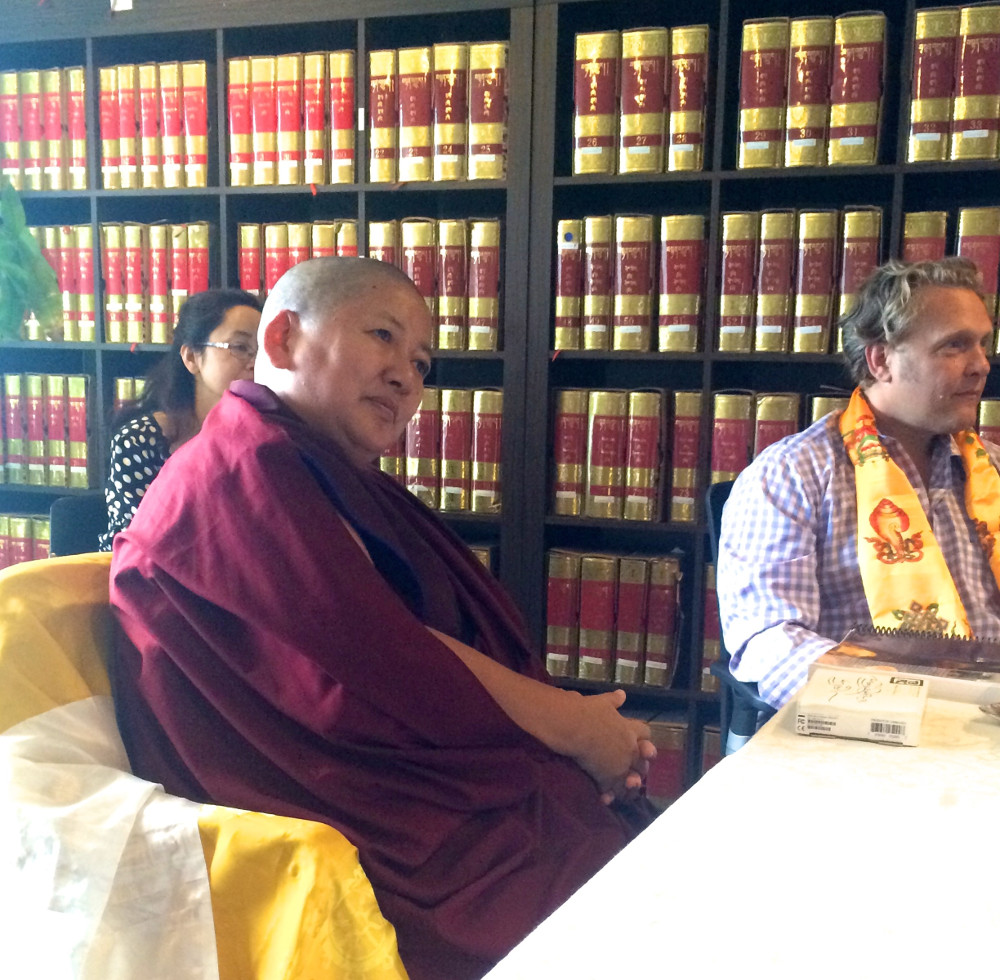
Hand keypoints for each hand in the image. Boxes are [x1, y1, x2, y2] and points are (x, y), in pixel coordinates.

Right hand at [565, 689, 655, 803]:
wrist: (573, 726)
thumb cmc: (586, 711)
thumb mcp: (601, 703)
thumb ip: (613, 700)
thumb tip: (622, 693)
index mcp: (629, 729)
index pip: (645, 733)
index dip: (644, 739)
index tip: (640, 744)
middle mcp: (629, 748)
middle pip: (643, 761)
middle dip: (640, 766)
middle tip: (634, 771)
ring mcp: (620, 764)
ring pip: (632, 779)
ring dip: (629, 785)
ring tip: (622, 788)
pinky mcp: (608, 777)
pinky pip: (614, 790)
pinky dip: (611, 795)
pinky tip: (606, 799)